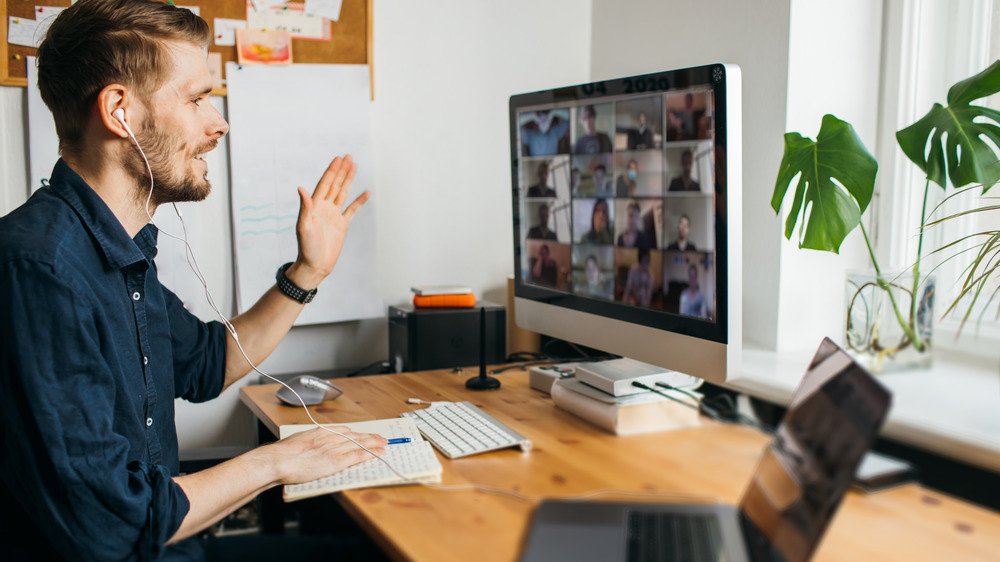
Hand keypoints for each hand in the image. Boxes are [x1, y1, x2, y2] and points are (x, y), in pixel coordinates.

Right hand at [263, 426, 386, 484]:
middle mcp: (331, 438)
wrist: (279, 460)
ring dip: (374, 444)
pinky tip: (378, 454)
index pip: (344, 431)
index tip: (363, 434)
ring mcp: (335, 449)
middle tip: (381, 438)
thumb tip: (309, 445)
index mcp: (321, 432)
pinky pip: (358, 456)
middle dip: (370, 437)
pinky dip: (370, 454)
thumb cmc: (283, 453)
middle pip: (355, 436)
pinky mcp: (336, 461)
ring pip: (360, 444)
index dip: (356, 434)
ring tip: (384, 444)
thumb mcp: (298, 441)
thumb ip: (308, 442)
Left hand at [287, 155, 369, 288]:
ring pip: (343, 193)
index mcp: (315, 206)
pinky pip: (352, 209)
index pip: (325, 184)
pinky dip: (359, 201)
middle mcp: (325, 207)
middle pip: (335, 184)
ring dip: (348, 180)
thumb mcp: (304, 227)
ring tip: (354, 166)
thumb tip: (301, 188)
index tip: (338, 159)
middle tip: (348, 156)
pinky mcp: (342, 224)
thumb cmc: (306, 248)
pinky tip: (366, 192)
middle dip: (341, 170)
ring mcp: (334, 215)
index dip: (331, 171)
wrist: (315, 265)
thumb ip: (305, 207)